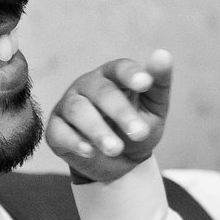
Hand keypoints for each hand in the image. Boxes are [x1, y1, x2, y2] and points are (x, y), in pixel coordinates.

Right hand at [46, 50, 172, 182]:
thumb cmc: (136, 128)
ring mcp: (69, 106)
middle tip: (139, 133)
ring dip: (98, 130)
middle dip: (121, 112)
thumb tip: (163, 54)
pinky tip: (89, 151)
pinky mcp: (55, 130)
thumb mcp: (154, 108)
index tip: (146, 83)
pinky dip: (74, 141)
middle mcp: (88, 86)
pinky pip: (59, 132)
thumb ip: (158, 83)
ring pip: (78, 110)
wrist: (120, 165)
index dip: (131, 74)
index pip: (120, 68)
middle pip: (101, 92)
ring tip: (116, 149)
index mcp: (113, 76)